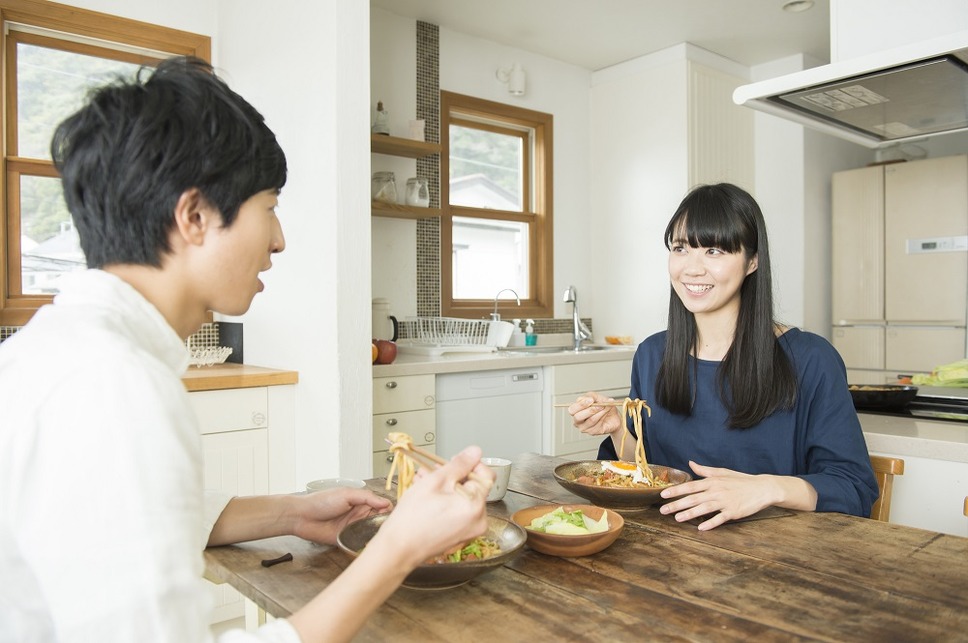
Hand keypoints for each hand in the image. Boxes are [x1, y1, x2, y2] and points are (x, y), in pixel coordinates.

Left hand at [292, 489, 392, 544]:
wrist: (301, 516)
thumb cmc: (322, 501)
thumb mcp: (346, 494)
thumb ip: (367, 498)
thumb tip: (386, 502)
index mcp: (361, 502)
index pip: (381, 506)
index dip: (389, 511)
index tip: (394, 516)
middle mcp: (359, 515)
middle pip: (378, 520)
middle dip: (385, 524)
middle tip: (390, 528)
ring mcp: (353, 528)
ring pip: (371, 533)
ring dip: (376, 535)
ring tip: (383, 538)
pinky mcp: (346, 540)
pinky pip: (359, 543)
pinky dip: (366, 545)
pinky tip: (371, 546)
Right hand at [373, 445, 493, 568]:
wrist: (399, 549)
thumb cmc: (413, 517)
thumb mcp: (435, 481)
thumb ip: (459, 465)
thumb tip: (475, 452)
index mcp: (475, 506)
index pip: (486, 475)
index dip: (470, 464)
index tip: (454, 462)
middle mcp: (479, 520)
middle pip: (472, 487)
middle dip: (452, 476)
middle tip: (431, 471)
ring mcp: (470, 530)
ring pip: (462, 499)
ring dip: (445, 488)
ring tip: (423, 482)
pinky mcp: (460, 536)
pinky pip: (458, 512)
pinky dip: (445, 502)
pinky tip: (427, 497)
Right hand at [569, 392, 622, 436]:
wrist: (613, 417)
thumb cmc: (603, 407)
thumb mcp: (598, 398)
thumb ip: (592, 396)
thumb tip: (590, 398)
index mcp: (575, 411)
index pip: (572, 409)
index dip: (581, 404)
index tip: (591, 400)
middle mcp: (577, 420)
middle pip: (578, 417)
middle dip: (590, 410)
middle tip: (600, 406)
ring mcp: (584, 427)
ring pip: (590, 420)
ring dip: (600, 412)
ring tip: (606, 407)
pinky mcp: (592, 432)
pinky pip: (597, 425)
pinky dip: (603, 417)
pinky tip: (606, 414)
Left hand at [658, 461, 782, 530]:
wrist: (762, 488)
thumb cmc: (741, 480)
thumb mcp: (722, 472)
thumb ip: (704, 470)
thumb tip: (690, 463)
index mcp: (712, 482)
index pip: (690, 486)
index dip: (676, 491)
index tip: (663, 495)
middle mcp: (716, 491)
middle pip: (693, 498)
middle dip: (676, 504)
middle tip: (663, 510)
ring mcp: (725, 502)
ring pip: (703, 509)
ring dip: (689, 514)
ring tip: (677, 518)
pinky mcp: (734, 512)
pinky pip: (720, 518)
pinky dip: (711, 523)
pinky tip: (701, 528)